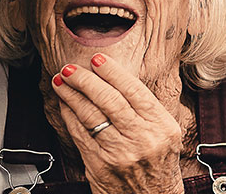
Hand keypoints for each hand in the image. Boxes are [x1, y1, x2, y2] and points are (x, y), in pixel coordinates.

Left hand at [52, 54, 184, 193]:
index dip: (112, 72)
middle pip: (109, 100)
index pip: (133, 91)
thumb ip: (145, 108)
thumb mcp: (166, 133)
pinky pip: (79, 134)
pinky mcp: (99, 166)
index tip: (97, 59)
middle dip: (85, 80)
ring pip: (90, 115)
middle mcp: (142, 139)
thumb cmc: (158, 163)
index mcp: (162, 126)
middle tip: (70, 68)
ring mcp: (120, 153)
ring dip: (71, 94)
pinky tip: (64, 104)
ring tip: (60, 81)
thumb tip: (113, 77)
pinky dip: (69, 116)